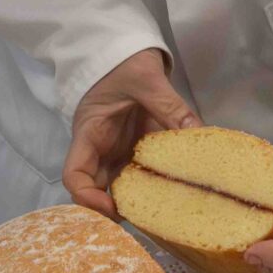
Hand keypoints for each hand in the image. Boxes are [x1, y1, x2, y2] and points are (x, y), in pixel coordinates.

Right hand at [63, 48, 198, 217]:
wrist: (124, 49)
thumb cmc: (123, 60)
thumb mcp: (146, 79)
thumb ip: (169, 105)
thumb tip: (198, 133)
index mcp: (89, 132)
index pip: (74, 175)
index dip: (87, 198)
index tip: (113, 209)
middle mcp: (99, 148)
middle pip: (96, 189)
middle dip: (114, 210)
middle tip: (146, 223)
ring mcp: (117, 151)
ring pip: (120, 186)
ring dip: (137, 202)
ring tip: (164, 215)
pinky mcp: (135, 150)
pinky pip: (141, 174)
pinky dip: (155, 186)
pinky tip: (177, 195)